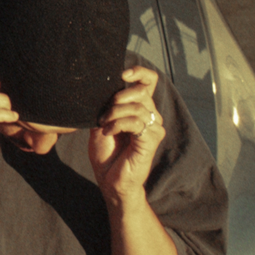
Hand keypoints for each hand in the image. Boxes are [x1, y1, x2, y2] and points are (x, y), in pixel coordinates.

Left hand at [89, 65, 163, 206]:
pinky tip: (109, 132)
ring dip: (114, 114)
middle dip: (119, 98)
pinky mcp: (152, 139)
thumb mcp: (100, 125)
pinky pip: (136, 122)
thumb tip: (102, 89)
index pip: (148, 82)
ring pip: (137, 106)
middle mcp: (151, 116)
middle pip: (141, 91)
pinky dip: (118, 124)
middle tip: (104, 114)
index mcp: (140, 109)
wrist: (110, 181)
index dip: (139, 73)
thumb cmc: (106, 155)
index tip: (123, 73)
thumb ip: (106, 107)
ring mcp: (154, 127)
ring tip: (104, 126)